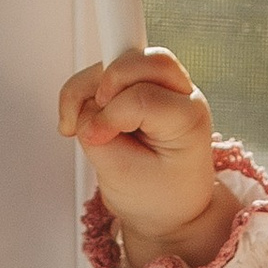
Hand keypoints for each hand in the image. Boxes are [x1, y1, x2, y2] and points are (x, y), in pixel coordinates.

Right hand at [57, 46, 232, 267]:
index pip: (144, 97)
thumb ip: (100, 140)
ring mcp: (162, 88)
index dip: (110, 114)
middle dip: (106, 83)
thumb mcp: (123, 177)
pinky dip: (85, 89)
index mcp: (188, 120)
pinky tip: (79, 118)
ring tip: (79, 124)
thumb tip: (84, 110)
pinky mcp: (141, 87)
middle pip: (143, 60)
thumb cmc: (159, 198)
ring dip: (90, 86)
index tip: (94, 138)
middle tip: (94, 117)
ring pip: (122, 57)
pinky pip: (108, 69)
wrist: (171, 210)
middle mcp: (181, 96)